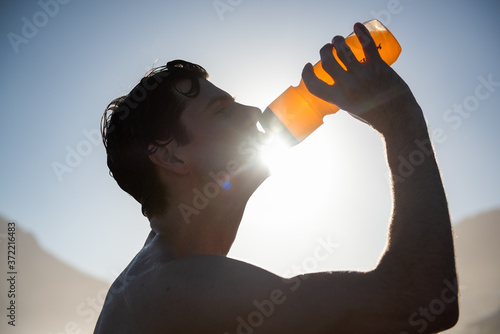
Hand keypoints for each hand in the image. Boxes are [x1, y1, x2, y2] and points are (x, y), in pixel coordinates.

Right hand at [302, 22, 420, 133]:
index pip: (314, 85)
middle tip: (328, 48)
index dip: (307, 74)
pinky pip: (367, 46)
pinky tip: (356, 26)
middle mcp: (349, 87)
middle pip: (328, 62)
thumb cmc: (375, 116)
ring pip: (344, 51)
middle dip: (324, 51)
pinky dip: (361, 33)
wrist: (399, 119)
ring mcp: (364, 76)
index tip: (308, 65)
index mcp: (339, 99)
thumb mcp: (352, 109)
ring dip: (337, 41)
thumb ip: (343, 96)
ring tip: (338, 40)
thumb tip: (337, 82)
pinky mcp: (379, 68)